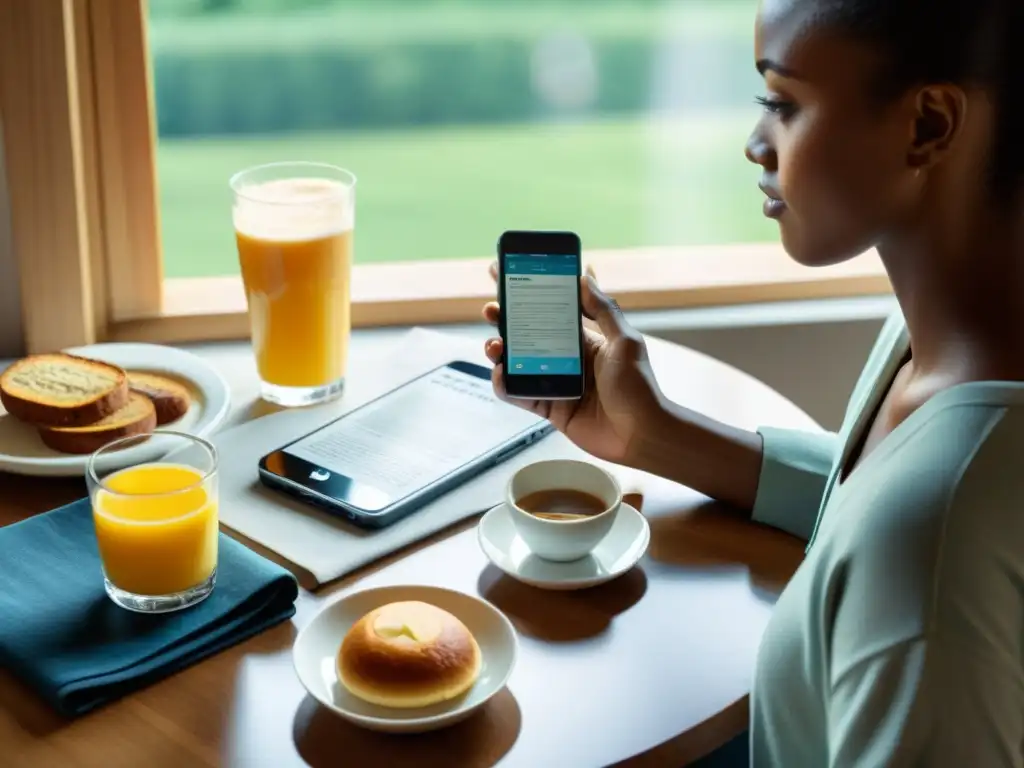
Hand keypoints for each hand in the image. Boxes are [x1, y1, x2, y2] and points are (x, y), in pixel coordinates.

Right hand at [482, 263, 662, 464]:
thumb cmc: (639, 387)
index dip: (530, 294)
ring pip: (517, 362)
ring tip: (494, 345)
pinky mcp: (549, 407)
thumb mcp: (625, 342)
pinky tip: (501, 374)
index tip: (508, 275)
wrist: (641, 434)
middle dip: (505, 319)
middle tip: (491, 309)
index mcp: (584, 339)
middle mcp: (567, 358)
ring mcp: (556, 383)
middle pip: (527, 334)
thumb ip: (604, 310)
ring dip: (500, 350)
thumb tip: (584, 276)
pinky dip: (505, 384)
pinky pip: (519, 393)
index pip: (551, 310)